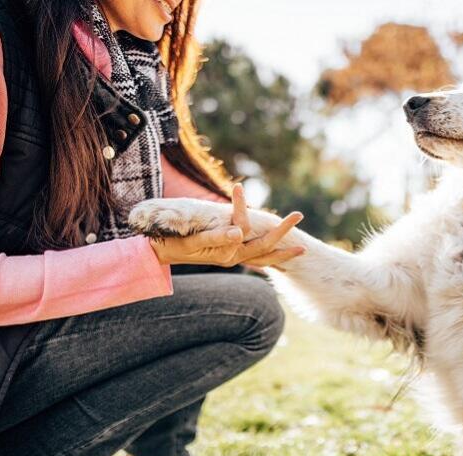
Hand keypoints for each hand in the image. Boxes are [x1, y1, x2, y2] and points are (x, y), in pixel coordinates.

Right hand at [148, 184, 305, 267]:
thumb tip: (239, 232)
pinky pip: (256, 260)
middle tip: (299, 215)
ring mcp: (233, 258)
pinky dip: (271, 257)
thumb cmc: (172, 243)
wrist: (160, 254)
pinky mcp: (231, 256)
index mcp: (224, 252)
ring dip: (283, 250)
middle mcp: (232, 257)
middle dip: (282, 231)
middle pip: (263, 245)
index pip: (241, 227)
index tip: (239, 187)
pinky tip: (282, 253)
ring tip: (302, 248)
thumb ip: (215, 237)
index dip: (241, 207)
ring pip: (264, 256)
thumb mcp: (192, 239)